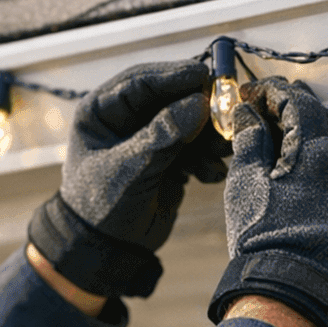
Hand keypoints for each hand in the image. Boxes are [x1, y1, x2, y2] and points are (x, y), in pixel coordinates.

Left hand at [28, 60, 230, 296]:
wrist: (109, 250)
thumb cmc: (102, 208)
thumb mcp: (129, 171)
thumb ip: (161, 137)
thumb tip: (199, 104)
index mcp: (101, 111)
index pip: (140, 82)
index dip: (173, 76)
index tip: (204, 77)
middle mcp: (125, 118)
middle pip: (170, 97)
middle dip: (199, 107)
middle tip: (226, 112)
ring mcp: (150, 136)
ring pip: (188, 121)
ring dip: (208, 136)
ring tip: (221, 152)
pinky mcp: (170, 158)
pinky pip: (196, 147)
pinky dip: (207, 158)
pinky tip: (210, 175)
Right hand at [209, 77, 327, 326]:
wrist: (298, 295)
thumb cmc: (266, 243)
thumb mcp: (245, 187)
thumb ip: (249, 143)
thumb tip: (246, 115)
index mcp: (317, 151)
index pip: (298, 102)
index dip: (273, 93)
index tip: (255, 94)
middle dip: (302, 111)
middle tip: (275, 113)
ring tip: (302, 144)